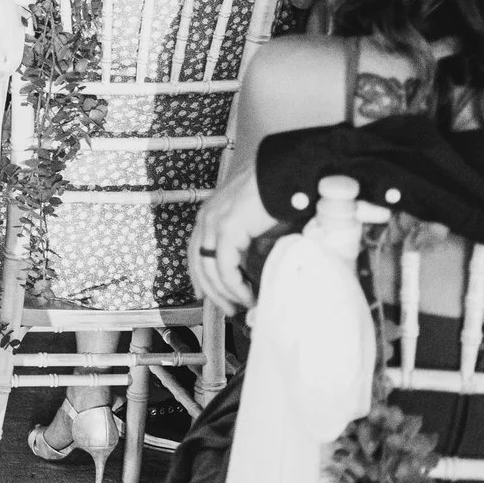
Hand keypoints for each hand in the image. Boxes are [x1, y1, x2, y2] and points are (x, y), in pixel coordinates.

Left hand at [189, 166, 281, 316]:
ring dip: (225, 292)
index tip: (206, 295)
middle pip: (198, 263)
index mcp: (211, 214)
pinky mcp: (228, 228)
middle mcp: (207, 217)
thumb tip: (252, 268)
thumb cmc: (277, 194)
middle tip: (228, 309)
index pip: (195, 251)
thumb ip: (250, 243)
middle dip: (212, 291)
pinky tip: (247, 295)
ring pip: (209, 269)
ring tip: (242, 305)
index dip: (199, 276)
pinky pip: (224, 266)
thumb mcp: (257, 223)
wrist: (288, 173)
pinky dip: (234, 285)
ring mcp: (214, 222)